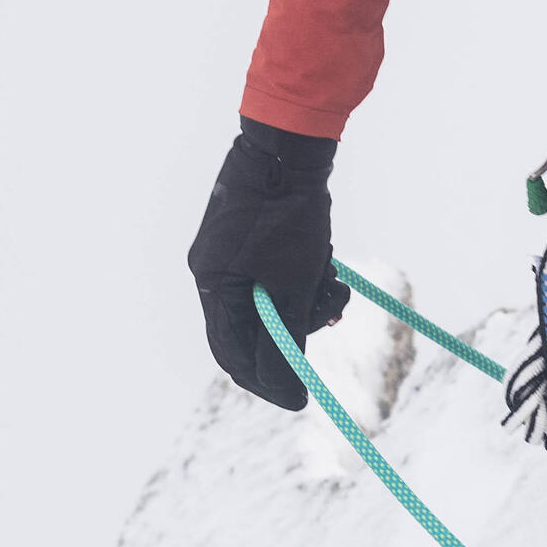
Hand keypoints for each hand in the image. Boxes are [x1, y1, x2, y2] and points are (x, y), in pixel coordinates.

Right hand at [188, 120, 347, 407]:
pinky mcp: (256, 238)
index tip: (303, 400)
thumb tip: (283, 387)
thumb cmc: (288, 214)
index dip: (267, 381)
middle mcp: (216, 272)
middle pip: (254, 330)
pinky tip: (327, 268)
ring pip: (273, 303)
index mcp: (213, 285)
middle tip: (329, 318)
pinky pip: (279, 276)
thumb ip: (285, 337)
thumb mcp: (292, 283)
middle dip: (296, 331)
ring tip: (334, 287)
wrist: (289, 146)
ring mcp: (233, 253)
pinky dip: (305, 280)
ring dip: (308, 303)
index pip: (233, 354)